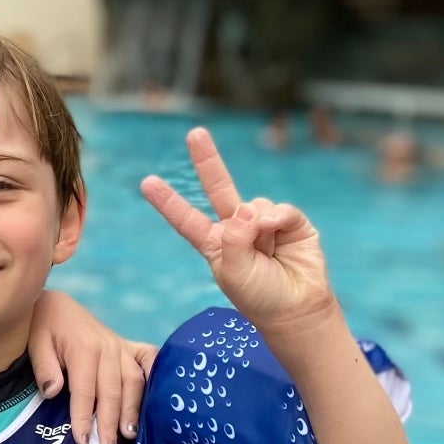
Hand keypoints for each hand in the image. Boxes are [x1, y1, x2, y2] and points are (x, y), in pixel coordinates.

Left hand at [28, 290, 157, 443]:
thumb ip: (44, 368)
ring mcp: (121, 347)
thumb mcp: (35, 344)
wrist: (56, 305)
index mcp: (83, 348)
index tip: (82, 441)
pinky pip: (149, 360)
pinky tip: (157, 399)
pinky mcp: (129, 346)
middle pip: (112, 391)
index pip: (85, 390)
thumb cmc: (43, 328)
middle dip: (110, 423)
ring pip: (133, 382)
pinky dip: (156, 377)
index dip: (84, 417)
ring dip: (132, 410)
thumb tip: (53, 392)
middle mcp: (108, 348)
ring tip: (129, 436)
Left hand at [141, 128, 336, 331]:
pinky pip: (280, 209)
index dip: (168, 202)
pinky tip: (275, 230)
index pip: (186, 219)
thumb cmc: (259, 297)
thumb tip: (248, 208)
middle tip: (195, 133)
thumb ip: (233, 240)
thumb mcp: (233, 274)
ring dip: (257, 224)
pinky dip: (277, 217)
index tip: (147, 183)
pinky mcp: (290, 222)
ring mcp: (263, 223)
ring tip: (265, 250)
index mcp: (214, 244)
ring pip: (254, 204)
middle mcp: (236, 229)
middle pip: (218, 188)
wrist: (296, 310)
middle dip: (207, 160)